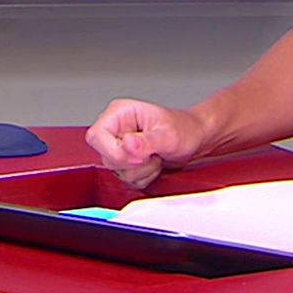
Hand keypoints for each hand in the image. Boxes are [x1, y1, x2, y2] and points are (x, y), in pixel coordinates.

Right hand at [86, 99, 207, 188]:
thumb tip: (127, 144)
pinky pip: (125, 179)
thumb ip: (146, 141)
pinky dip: (143, 178)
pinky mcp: (126, 160)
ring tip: (156, 157)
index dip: (114, 151)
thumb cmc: (184, 129)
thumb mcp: (167, 135)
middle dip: (132, 163)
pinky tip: (154, 164)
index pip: (96, 136)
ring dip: (140, 171)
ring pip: (115, 170)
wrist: (195, 138)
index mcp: (120, 114)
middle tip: (151, 155)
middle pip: (105, 156)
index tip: (138, 155)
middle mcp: (116, 128)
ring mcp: (119, 145)